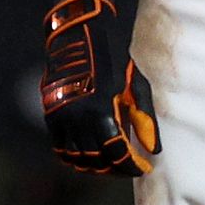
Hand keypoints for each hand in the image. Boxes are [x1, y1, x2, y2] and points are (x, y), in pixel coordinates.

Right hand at [41, 0, 159, 176]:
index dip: (131, 166)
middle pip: (96, 160)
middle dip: (115, 169)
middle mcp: (79, 117)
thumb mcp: (137, 86)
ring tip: (110, 164)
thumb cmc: (115, 60)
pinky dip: (74, 157)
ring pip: (77, 158)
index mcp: (102, 110)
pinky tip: (89, 156)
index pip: (117, 153)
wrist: (80, 36)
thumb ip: (145, 119)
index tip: (143, 169)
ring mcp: (62, 116)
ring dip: (95, 166)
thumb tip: (154, 150)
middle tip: (127, 167)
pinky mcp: (51, 114)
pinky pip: (60, 148)